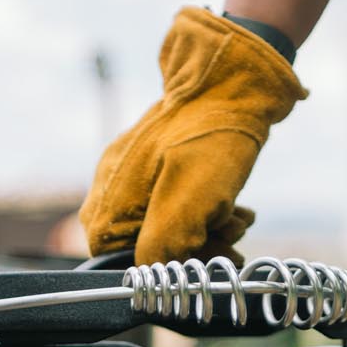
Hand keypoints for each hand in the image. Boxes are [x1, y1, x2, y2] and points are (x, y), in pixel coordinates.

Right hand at [80, 7, 304, 265]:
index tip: (199, 258)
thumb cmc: (209, 136)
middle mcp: (110, 188)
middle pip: (146, 246)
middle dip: (192, 249)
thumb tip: (156, 272)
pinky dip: (206, 211)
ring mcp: (132, 171)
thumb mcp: (190, 202)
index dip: (162, 267)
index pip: (120, 261)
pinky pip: (175, 201)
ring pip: (166, 225)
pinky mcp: (156, 160)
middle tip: (231, 239)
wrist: (232, 74)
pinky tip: (234, 206)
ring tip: (239, 219)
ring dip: (207, 232)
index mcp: (107, 200)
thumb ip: (164, 246)